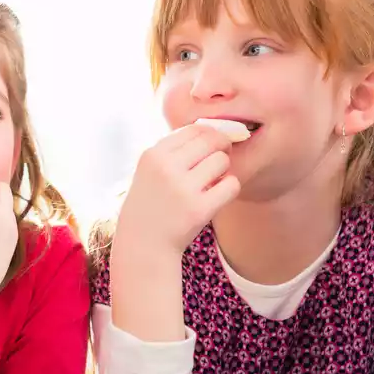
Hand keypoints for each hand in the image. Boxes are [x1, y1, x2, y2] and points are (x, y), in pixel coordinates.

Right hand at [116, 125, 239, 252]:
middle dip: (221, 148)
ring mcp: (182, 189)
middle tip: (218, 163)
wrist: (143, 245)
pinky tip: (217, 196)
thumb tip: (212, 132)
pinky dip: (229, 189)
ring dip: (223, 171)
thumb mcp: (149, 171)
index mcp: (153, 154)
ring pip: (222, 161)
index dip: (208, 135)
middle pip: (211, 140)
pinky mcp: (199, 209)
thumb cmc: (150, 205)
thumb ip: (174, 151)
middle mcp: (166, 167)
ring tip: (211, 184)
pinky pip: (231, 185)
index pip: (194, 129)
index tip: (211, 147)